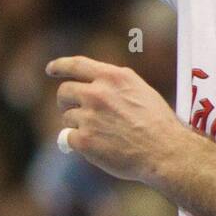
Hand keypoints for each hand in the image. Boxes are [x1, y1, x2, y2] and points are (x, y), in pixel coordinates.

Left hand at [46, 56, 184, 185]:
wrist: (164, 151)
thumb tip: (92, 87)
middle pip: (64, 92)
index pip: (77, 64)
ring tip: (101, 134)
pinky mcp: (84, 140)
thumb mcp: (140, 90)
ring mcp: (90, 116)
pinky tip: (95, 147)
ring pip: (67, 117)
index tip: (51, 69)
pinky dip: (77, 143)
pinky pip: (68, 138)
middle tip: (73, 111)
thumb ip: (114, 85)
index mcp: (113, 77)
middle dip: (66, 101)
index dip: (60, 66)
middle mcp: (98, 93)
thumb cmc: (158, 123)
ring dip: (78, 125)